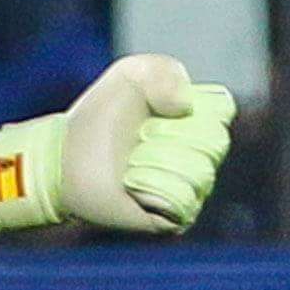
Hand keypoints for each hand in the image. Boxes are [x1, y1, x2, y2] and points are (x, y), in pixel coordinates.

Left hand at [0, 54, 237, 234]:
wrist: (67, 156)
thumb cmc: (99, 117)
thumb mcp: (131, 74)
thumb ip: (166, 71)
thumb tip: (186, 108)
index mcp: (200, 120)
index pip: (222, 111)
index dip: (190, 106)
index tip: (154, 109)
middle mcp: (203, 155)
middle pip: (214, 141)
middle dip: (169, 135)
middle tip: (138, 139)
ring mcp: (192, 188)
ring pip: (200, 172)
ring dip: (156, 162)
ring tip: (132, 164)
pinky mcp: (176, 218)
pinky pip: (184, 199)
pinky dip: (154, 187)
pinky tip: (132, 185)